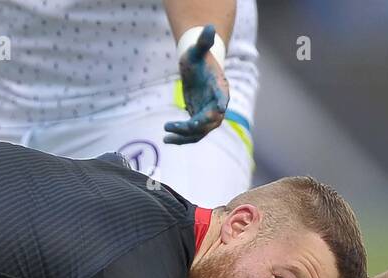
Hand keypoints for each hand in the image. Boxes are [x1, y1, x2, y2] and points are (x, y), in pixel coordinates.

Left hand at [164, 25, 228, 143]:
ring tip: (166, 138)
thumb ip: (204, 42)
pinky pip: (191, 134)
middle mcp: (217, 104)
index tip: (218, 109)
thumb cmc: (199, 58)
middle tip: (175, 126)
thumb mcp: (198, 50)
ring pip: (199, 132)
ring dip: (183, 137)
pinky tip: (166, 140)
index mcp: (220, 87)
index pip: (222, 97)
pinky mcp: (199, 121)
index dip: (219, 103)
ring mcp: (208, 115)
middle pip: (209, 120)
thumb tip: (209, 27)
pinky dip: (180, 138)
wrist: (198, 70)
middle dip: (193, 126)